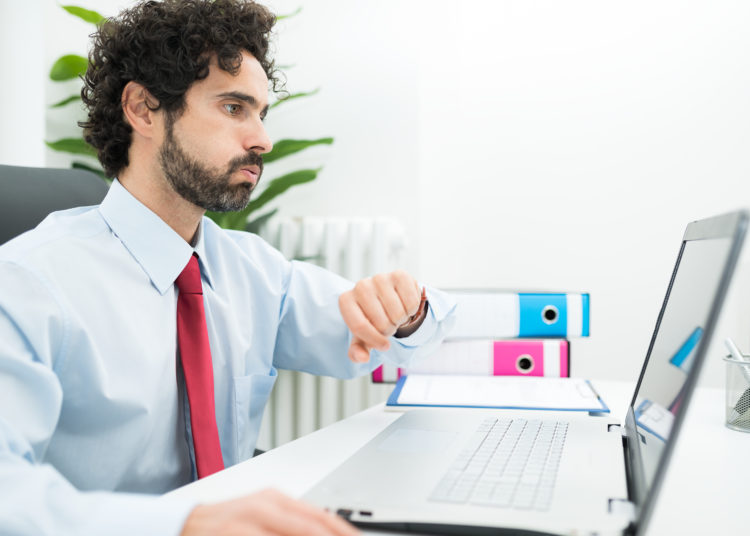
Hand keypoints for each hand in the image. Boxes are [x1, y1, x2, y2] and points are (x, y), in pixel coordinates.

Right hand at [180, 488, 358, 535]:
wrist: (183, 525)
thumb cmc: (227, 523)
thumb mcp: (262, 513)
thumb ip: (292, 522)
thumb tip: (328, 529)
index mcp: (274, 499)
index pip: (320, 516)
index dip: (342, 531)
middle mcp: (263, 508)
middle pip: (311, 529)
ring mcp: (246, 524)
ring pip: (294, 534)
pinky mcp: (233, 535)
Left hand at [338, 270, 422, 362]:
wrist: (388, 299)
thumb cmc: (372, 320)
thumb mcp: (362, 338)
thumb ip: (358, 351)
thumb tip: (362, 358)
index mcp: (346, 301)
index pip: (359, 327)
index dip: (375, 341)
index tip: (384, 346)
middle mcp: (360, 286)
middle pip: (382, 323)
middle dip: (389, 330)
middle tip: (388, 323)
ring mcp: (380, 278)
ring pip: (398, 314)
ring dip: (401, 320)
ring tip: (395, 314)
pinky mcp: (399, 275)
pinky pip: (412, 302)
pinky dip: (412, 310)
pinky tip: (404, 304)